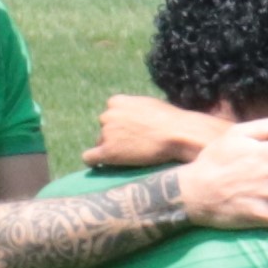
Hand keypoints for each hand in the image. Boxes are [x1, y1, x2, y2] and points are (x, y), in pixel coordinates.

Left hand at [93, 90, 225, 172]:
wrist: (178, 134)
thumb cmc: (171, 120)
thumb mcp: (149, 105)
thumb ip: (135, 109)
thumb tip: (134, 118)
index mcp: (116, 102)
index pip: (110, 114)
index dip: (120, 126)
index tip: (130, 134)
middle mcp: (107, 115)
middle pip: (104, 130)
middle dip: (115, 137)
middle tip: (133, 147)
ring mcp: (106, 133)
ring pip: (101, 144)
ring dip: (112, 150)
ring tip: (131, 157)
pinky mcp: (107, 151)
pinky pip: (89, 158)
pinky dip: (93, 162)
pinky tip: (99, 166)